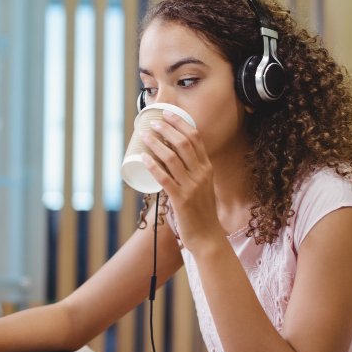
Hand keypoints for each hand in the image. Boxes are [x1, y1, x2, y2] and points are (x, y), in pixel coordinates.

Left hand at [140, 110, 222, 247]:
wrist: (208, 237)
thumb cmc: (202, 211)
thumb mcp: (203, 186)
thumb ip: (192, 173)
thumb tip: (172, 160)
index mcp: (207, 168)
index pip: (196, 139)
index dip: (181, 123)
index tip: (168, 114)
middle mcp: (202, 174)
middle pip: (184, 143)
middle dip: (168, 129)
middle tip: (154, 121)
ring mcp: (192, 186)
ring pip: (172, 158)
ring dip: (157, 143)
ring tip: (145, 135)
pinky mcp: (181, 199)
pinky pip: (164, 178)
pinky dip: (153, 165)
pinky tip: (143, 157)